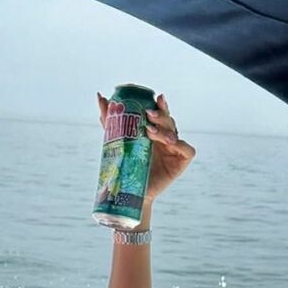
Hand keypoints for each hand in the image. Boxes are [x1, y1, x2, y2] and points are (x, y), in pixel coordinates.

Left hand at [96, 89, 194, 207]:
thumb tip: (100, 96)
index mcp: (154, 130)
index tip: (155, 98)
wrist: (130, 191)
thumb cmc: (127, 166)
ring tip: (151, 132)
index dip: (160, 104)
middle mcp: (166, 137)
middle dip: (160, 114)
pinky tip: (171, 143)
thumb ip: (111, 120)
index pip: (159, 113)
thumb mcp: (118, 140)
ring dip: (164, 129)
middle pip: (168, 120)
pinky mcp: (182, 161)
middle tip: (149, 114)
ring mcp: (175, 149)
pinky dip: (181, 144)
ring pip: (175, 132)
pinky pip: (188, 150)